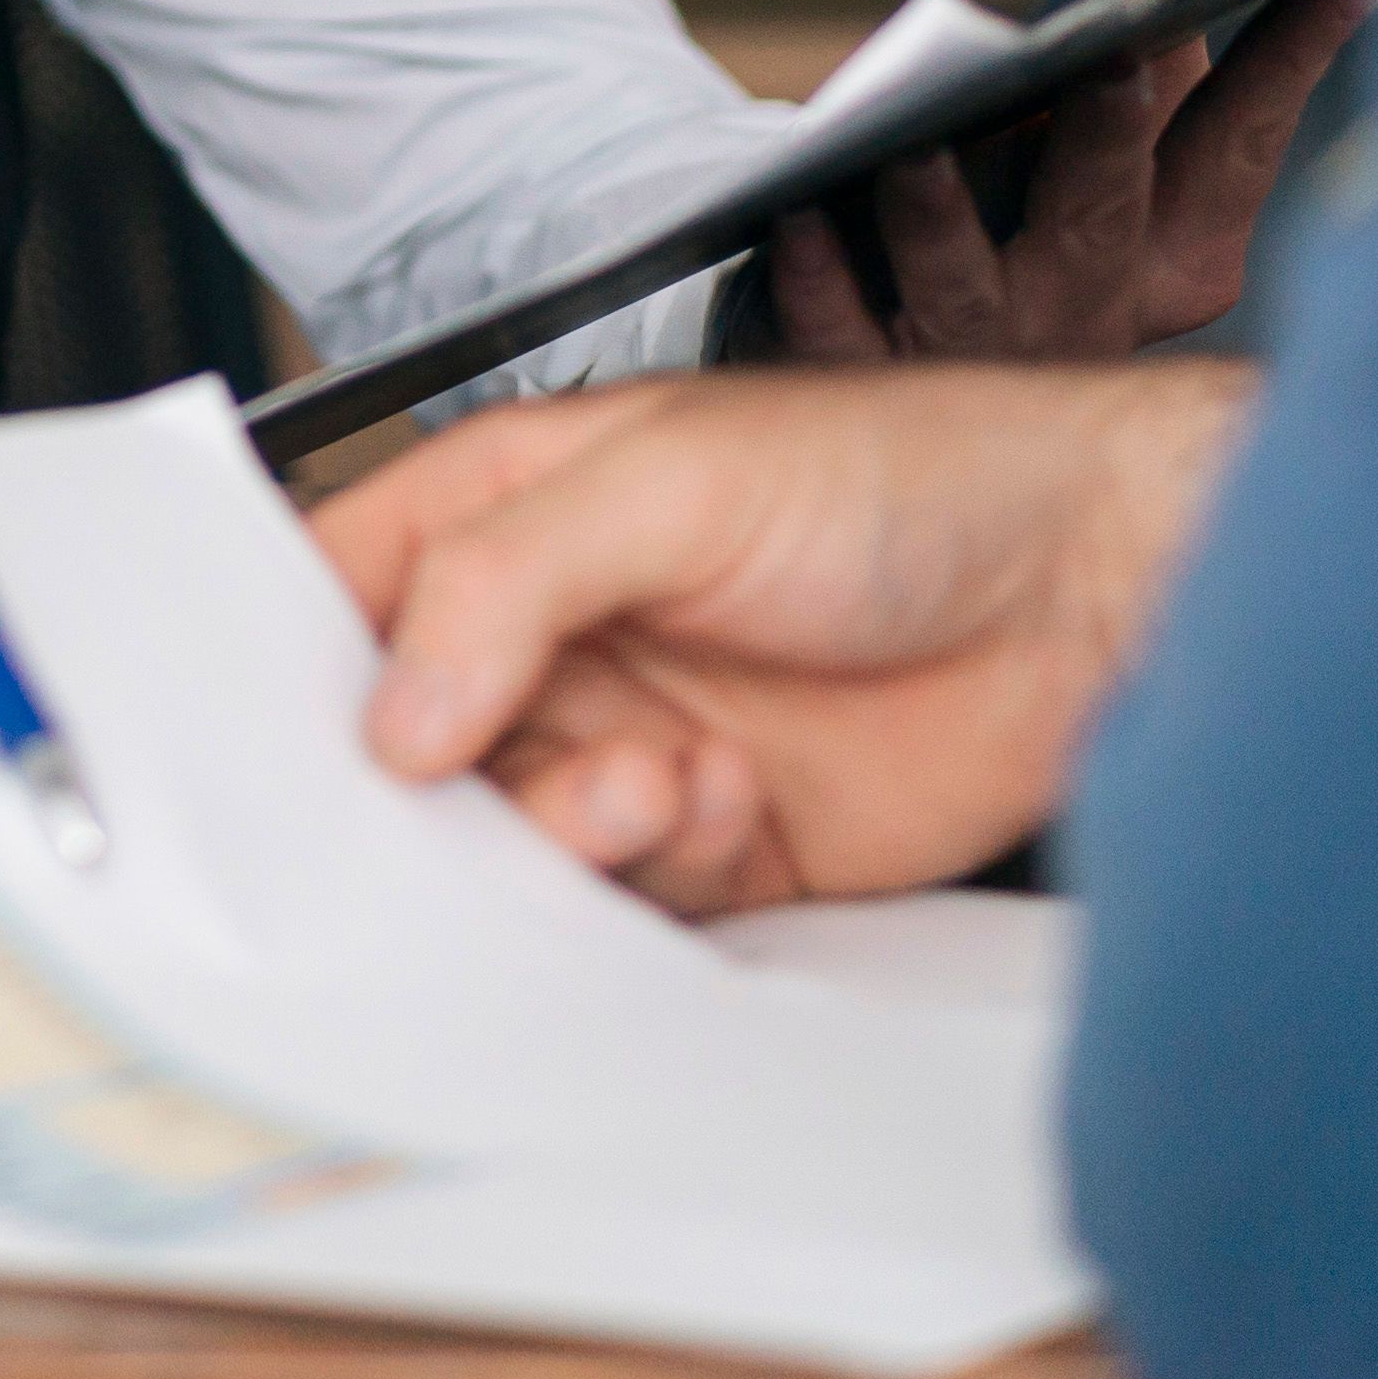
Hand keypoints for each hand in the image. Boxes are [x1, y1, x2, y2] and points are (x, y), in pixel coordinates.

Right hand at [316, 359, 1256, 914]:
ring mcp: (628, 738)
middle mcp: (556, 634)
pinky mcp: (716, 843)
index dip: (293, 665)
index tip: (285, 744)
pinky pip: (625, 901)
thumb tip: (392, 718)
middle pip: (412, 744)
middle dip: (438, 786)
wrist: (1092, 587)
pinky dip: (659, 870)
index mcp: (510, 510)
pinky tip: (731, 803)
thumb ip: (505, 582)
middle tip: (473, 795)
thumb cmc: (899, 477)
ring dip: (567, 827)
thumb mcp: (669, 481)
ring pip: (513, 837)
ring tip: (654, 777)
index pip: (342, 588)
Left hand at [765, 0, 1377, 361]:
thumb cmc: (1023, 197)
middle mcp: (1090, 305)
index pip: (1246, 135)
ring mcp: (978, 347)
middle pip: (1103, 209)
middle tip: (1122, 56)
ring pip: (962, 279)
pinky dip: (819, 272)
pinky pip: (837, 323)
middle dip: (1113, 133)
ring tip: (915, 147)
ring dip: (941, 212)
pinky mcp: (864, 372)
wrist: (893, 341)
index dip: (1299, 50)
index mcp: (1177, 245)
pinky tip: (798, 212)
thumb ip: (1151, 0)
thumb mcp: (1103, 110)